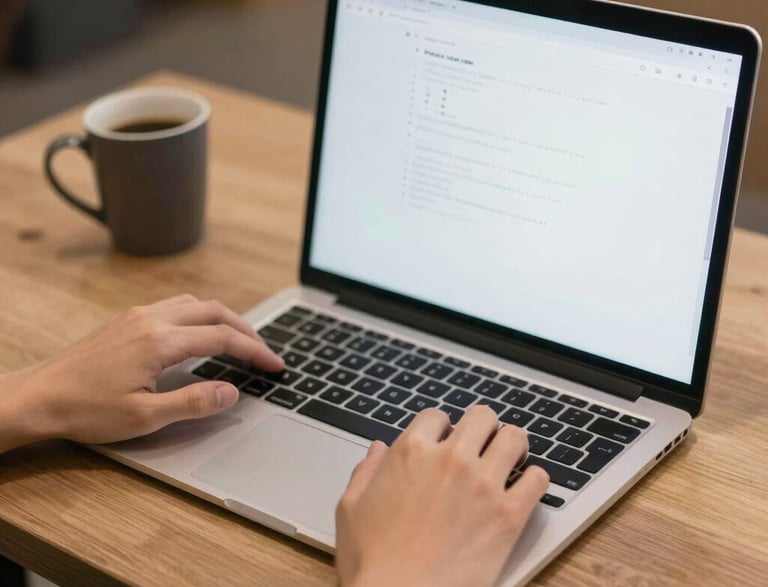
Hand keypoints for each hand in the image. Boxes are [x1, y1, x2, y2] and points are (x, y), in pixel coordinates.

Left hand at [0, 294, 282, 451]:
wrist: (36, 398)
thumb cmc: (84, 410)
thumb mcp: (144, 417)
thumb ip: (193, 402)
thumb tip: (231, 391)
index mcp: (160, 342)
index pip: (222, 338)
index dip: (255, 351)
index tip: (275, 365)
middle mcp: (151, 320)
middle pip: (214, 311)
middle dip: (245, 329)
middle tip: (263, 351)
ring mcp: (136, 316)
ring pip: (194, 303)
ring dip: (222, 318)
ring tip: (237, 340)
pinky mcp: (125, 320)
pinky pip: (174, 306)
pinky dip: (199, 315)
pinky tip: (197, 334)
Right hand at [335, 406, 548, 586]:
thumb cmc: (372, 562)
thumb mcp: (351, 508)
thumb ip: (366, 471)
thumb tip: (378, 449)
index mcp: (412, 452)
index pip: (437, 416)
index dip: (441, 428)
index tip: (443, 441)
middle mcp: (451, 460)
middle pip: (482, 416)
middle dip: (481, 427)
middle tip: (481, 443)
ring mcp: (483, 486)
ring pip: (514, 438)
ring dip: (512, 444)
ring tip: (509, 457)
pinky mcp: (508, 516)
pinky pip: (538, 479)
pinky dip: (534, 479)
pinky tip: (524, 488)